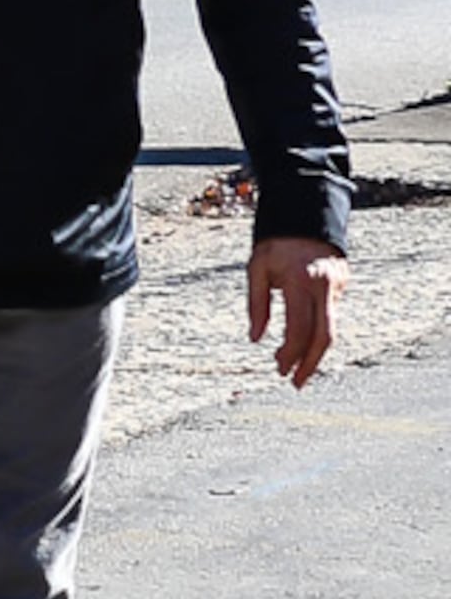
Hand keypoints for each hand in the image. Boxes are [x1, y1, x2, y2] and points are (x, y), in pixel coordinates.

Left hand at [248, 236, 343, 389]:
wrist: (307, 215)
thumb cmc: (277, 243)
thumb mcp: (257, 269)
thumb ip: (257, 305)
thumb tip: (256, 339)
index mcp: (301, 283)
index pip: (299, 329)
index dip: (291, 354)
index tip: (280, 370)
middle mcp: (324, 287)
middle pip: (324, 336)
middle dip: (311, 364)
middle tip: (296, 383)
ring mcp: (337, 286)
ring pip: (331, 329)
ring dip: (313, 352)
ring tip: (296, 369)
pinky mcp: (343, 284)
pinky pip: (331, 315)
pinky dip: (318, 332)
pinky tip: (303, 342)